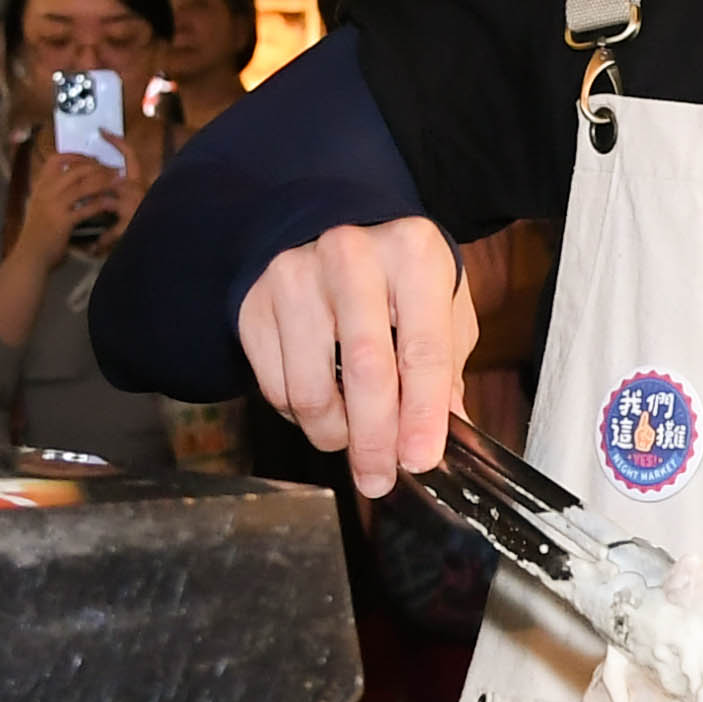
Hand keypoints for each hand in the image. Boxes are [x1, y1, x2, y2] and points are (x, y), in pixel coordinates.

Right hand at [8, 151, 130, 255]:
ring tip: (118, 182)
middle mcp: (46, 192)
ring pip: (83, 186)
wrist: (30, 255)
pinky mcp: (63, 221)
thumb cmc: (37, 233)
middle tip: (112, 170)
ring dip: (104, 182)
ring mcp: (54, 206)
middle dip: (97, 167)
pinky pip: (86, 208)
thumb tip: (69, 183)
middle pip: (75, 170)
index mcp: (40, 186)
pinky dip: (101, 204)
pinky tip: (111, 203)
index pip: (55, 159)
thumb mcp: (40, 206)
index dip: (75, 155)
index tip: (92, 158)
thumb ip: (52, 193)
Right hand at [240, 215, 473, 491]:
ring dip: (334, 433)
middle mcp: (350, 256)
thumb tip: (449, 433)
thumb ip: (446, 366)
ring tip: (351, 436)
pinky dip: (300, 415)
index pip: (422, 348)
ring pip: (310, 390)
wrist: (323, 224)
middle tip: (379, 477)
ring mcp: (294, 277)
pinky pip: (275, 388)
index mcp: (412, 253)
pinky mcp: (253, 304)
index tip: (420, 459)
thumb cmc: (395, 273)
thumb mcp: (439, 303)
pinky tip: (322, 403)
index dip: (423, 414)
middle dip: (375, 440)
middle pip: (365, 370)